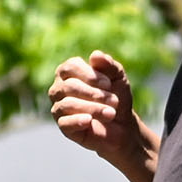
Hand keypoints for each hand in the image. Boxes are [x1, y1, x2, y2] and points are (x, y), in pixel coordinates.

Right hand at [48, 51, 140, 166]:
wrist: (122, 125)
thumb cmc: (117, 96)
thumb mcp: (118, 78)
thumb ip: (109, 65)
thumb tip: (95, 55)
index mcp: (68, 72)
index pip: (70, 67)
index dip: (89, 75)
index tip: (108, 84)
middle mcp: (59, 88)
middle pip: (69, 86)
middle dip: (94, 94)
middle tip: (114, 101)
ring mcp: (59, 108)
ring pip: (67, 104)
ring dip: (92, 108)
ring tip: (111, 113)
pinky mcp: (63, 126)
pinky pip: (65, 122)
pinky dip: (77, 120)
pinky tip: (89, 121)